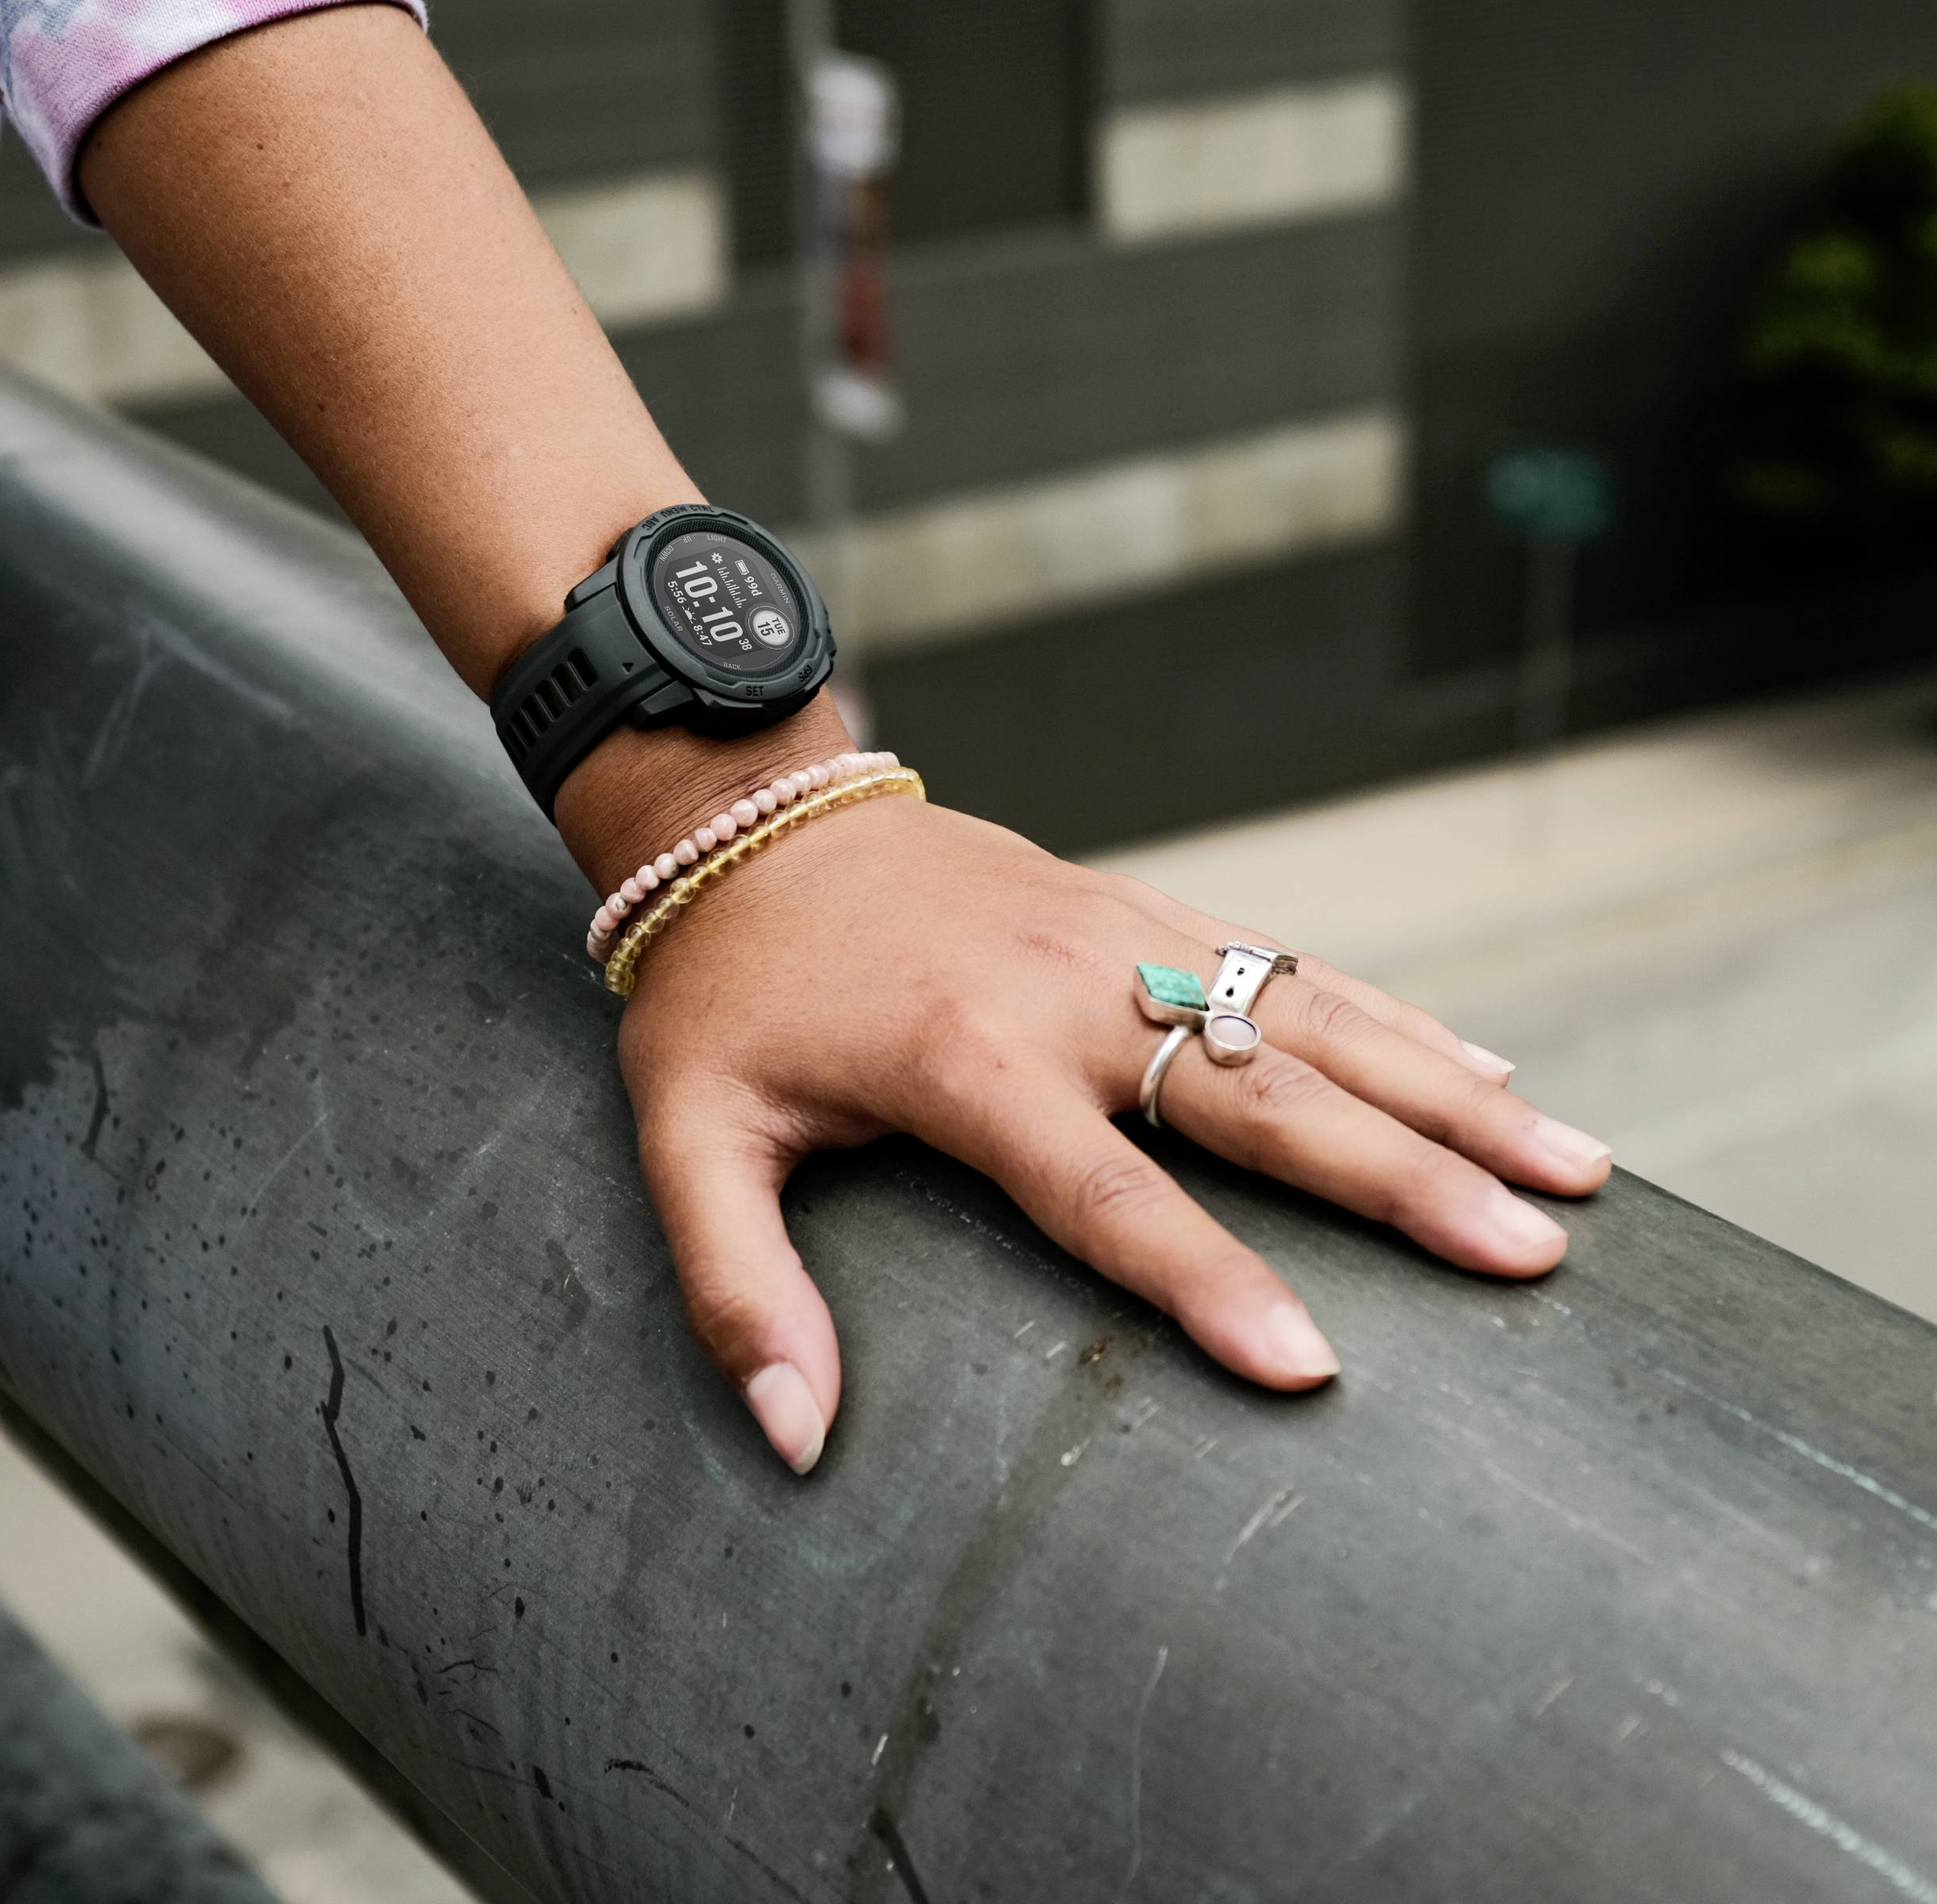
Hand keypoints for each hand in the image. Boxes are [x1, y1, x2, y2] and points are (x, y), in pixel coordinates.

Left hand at [612, 791, 1611, 1474]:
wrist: (752, 821)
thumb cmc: (726, 994)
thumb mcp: (687, 1139)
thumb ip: (739, 1289)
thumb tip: (794, 1442)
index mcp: (965, 1060)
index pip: (1109, 1195)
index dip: (1209, 1284)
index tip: (1316, 1369)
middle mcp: (1069, 989)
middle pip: (1264, 1096)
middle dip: (1406, 1178)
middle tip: (1536, 1251)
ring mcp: (1120, 935)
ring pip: (1313, 1015)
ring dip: (1448, 1090)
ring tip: (1575, 1166)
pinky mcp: (1139, 906)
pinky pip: (1287, 958)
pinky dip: (1395, 1015)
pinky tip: (1483, 1065)